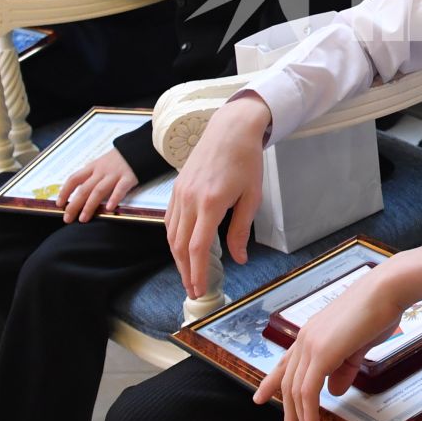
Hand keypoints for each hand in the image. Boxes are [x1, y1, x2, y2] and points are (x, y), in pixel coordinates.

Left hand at [56, 146, 139, 223]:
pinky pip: (120, 189)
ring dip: (89, 206)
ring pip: (98, 191)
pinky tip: (110, 209)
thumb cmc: (121, 158)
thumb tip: (80, 189)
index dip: (65, 191)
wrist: (140, 146)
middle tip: (67, 218)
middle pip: (84, 189)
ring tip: (83, 218)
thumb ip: (93, 174)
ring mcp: (115, 174)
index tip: (59, 203)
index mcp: (93, 167)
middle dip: (74, 205)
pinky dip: (114, 198)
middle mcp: (101, 171)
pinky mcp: (129, 178)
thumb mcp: (103, 162)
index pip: (74, 178)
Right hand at [166, 93, 270, 298]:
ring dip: (178, 258)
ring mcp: (180, 193)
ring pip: (172, 234)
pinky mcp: (176, 189)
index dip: (197, 272)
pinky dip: (174, 239)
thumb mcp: (251, 197)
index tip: (199, 289)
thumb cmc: (245, 161)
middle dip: (186, 272)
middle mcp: (190, 200)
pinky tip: (182, 249)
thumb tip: (239, 258)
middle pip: (180, 245)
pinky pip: (170, 220)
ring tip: (189, 274)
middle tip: (194, 290)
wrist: (230, 130)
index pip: (197, 247)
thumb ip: (241, 230)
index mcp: (210, 203)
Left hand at [254, 247, 421, 420]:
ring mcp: (311, 345)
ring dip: (298, 419)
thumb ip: (344, 369)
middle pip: (287, 382)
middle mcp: (305, 339)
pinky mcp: (321, 354)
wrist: (387, 290)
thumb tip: (334, 391)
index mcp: (312, 334)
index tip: (261, 397)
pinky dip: (309, 414)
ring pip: (294, 391)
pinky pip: (308, 392)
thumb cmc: (378, 312)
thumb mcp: (358, 346)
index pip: (286, 362)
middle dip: (287, 412)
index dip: (271, 382)